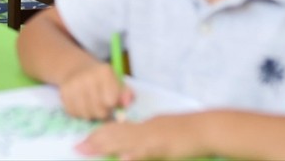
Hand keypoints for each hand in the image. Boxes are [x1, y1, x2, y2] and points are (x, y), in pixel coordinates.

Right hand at [59, 60, 131, 120]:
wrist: (76, 69)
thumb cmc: (102, 79)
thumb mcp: (117, 82)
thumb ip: (126, 94)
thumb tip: (126, 104)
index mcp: (104, 71)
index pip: (111, 101)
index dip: (113, 105)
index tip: (112, 102)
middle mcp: (87, 76)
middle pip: (99, 110)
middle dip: (103, 113)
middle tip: (102, 107)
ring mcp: (73, 84)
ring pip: (86, 114)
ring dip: (91, 115)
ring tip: (92, 107)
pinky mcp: (63, 91)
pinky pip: (73, 113)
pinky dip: (79, 113)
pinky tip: (82, 105)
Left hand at [77, 114, 205, 159]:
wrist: (208, 128)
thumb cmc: (188, 134)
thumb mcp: (164, 135)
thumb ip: (148, 141)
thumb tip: (130, 151)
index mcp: (144, 127)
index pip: (116, 129)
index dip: (99, 134)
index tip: (84, 140)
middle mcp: (144, 129)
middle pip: (114, 133)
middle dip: (94, 141)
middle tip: (77, 147)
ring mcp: (153, 137)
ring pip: (124, 140)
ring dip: (104, 146)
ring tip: (86, 150)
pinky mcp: (163, 146)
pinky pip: (145, 151)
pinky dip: (133, 155)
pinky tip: (122, 159)